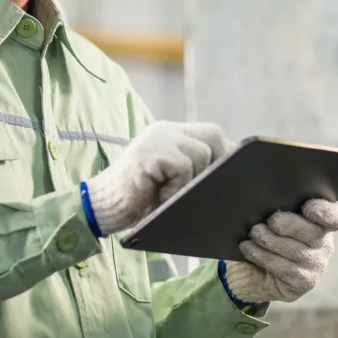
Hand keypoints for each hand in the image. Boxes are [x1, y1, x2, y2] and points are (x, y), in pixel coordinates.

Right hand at [86, 121, 228, 235]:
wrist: (102, 207)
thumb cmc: (141, 200)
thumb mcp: (173, 180)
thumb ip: (195, 169)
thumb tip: (234, 174)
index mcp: (172, 134)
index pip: (212, 135)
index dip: (227, 155)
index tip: (235, 175)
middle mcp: (166, 130)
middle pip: (213, 136)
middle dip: (217, 165)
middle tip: (204, 190)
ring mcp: (157, 139)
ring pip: (201, 154)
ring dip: (192, 182)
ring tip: (170, 195)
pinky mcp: (150, 152)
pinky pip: (183, 167)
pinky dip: (177, 188)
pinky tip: (160, 197)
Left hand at [224, 199, 337, 303]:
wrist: (258, 271)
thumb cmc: (269, 236)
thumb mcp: (277, 219)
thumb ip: (282, 208)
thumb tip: (268, 199)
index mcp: (322, 223)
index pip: (335, 217)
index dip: (324, 212)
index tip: (307, 207)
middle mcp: (324, 244)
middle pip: (312, 232)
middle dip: (288, 224)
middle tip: (269, 221)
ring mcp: (316, 265)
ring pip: (294, 250)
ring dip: (269, 240)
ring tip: (254, 233)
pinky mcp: (304, 282)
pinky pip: (282, 267)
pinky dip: (261, 255)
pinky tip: (248, 248)